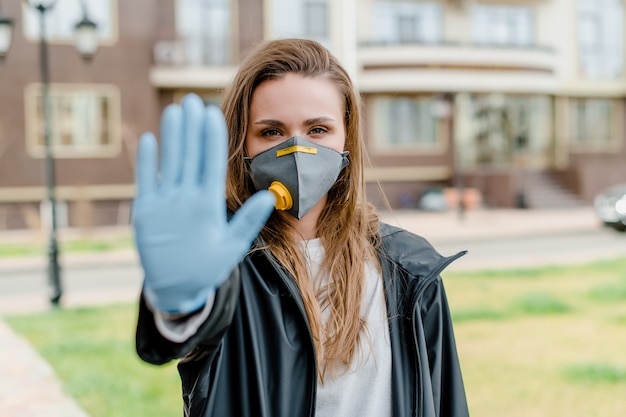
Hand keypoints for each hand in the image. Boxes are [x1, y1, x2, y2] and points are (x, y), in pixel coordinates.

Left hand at [132, 94, 274, 313]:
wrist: (172, 290)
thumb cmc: (207, 267)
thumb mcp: (233, 247)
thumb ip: (249, 219)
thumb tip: (270, 196)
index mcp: (207, 207)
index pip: (210, 162)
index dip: (211, 135)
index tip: (211, 113)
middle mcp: (183, 200)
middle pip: (188, 154)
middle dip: (191, 125)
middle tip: (192, 99)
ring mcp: (161, 204)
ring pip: (167, 161)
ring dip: (171, 133)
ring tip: (175, 109)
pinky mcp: (143, 211)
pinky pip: (144, 180)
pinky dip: (146, 159)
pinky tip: (149, 138)